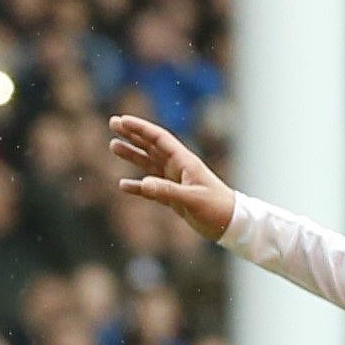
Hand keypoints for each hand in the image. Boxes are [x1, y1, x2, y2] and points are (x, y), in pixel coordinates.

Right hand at [108, 114, 234, 241]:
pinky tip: (123, 184)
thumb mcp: (192, 199)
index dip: (140, 128)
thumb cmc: (217, 208)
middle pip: (150, 146)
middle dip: (132, 134)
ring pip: (148, 164)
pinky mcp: (174, 197)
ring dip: (132, 155)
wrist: (231, 224)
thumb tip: (143, 183)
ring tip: (113, 146)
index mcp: (184, 162)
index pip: (158, 139)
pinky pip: (151, 188)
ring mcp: (175, 181)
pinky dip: (137, 186)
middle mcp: (178, 168)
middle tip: (112, 123)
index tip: (122, 120)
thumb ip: (167, 191)